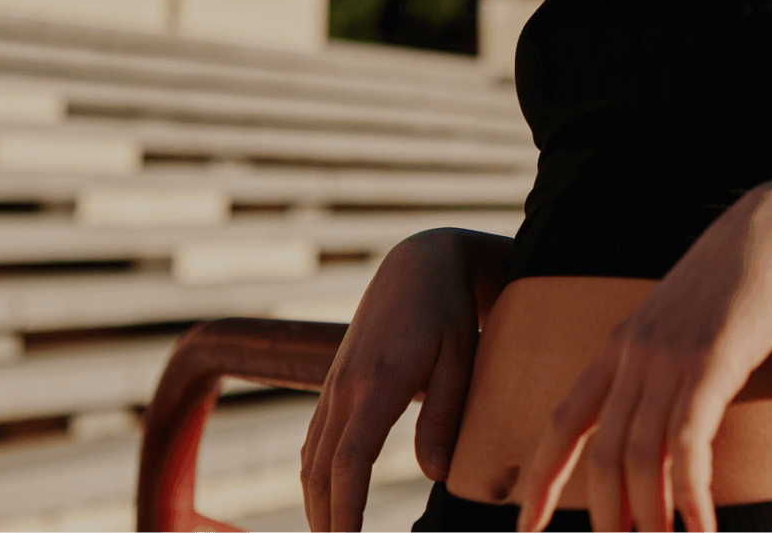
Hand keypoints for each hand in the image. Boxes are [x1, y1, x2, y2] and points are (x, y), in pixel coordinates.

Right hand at [301, 229, 492, 532]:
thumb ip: (446, 416)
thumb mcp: (460, 359)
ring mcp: (335, 384)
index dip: (346, 513)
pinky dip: (315, 478)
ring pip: (312, 459)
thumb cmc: (448, 312)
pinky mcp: (335, 383)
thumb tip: (434, 474)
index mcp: (378, 383)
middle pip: (322, 471)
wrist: (418, 265)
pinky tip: (325, 502)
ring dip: (317, 506)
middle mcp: (346, 386)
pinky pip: (315, 441)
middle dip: (326, 523)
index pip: (350, 463)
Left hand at [513, 181, 771, 532]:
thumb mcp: (681, 324)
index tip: (523, 524)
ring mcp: (670, 358)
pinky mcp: (711, 363)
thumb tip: (661, 424)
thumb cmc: (736, 280)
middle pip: (599, 453)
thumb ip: (660, 367)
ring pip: (640, 456)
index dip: (540, 476)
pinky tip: (702, 530)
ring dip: (650, 518)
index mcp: (619, 346)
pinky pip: (689, 444)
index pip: (562, 420)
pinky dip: (692, 497)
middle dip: (604, 517)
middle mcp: (633, 354)